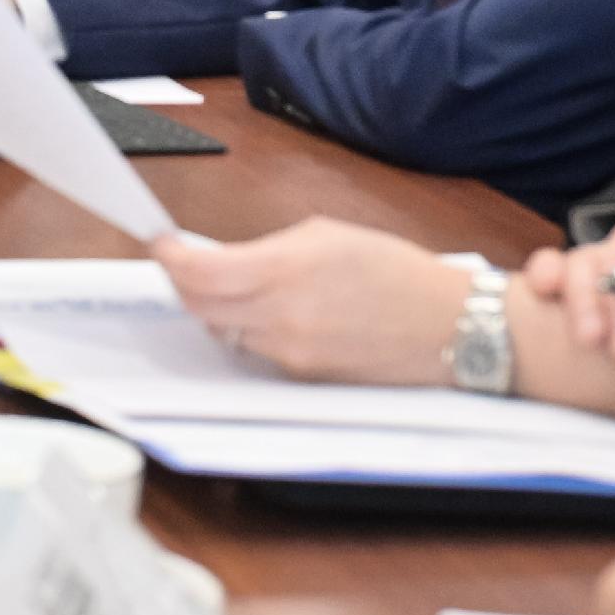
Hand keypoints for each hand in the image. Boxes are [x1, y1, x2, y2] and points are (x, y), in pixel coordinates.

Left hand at [149, 218, 469, 383]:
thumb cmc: (398, 272)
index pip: (199, 272)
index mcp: (286, 270)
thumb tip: (223, 257)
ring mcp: (291, 352)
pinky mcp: (304, 377)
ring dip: (215, 309)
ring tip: (227, 287)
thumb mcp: (327, 237)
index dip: (169, 257)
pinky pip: (256, 352)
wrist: (455, 327)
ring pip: (223, 332)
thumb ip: (267, 249)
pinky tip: (266, 314)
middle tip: (180, 264)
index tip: (160, 244)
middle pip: (198, 306)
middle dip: (182, 283)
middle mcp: (282, 317)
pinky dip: (249, 331)